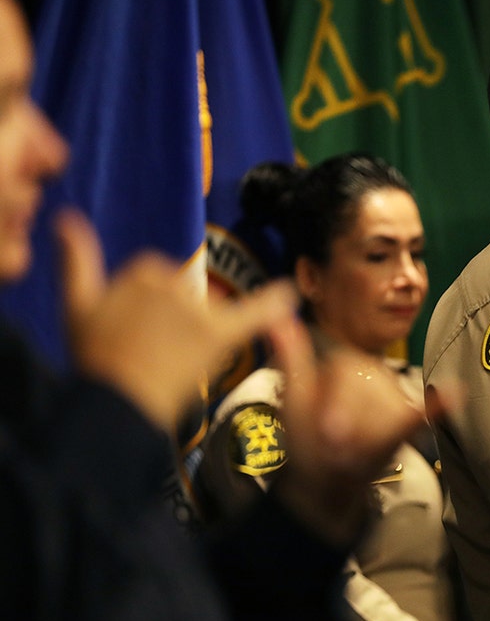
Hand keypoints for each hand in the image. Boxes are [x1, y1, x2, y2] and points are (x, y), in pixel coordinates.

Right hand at [56, 209, 296, 431]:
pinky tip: (292, 292)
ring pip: (211, 309)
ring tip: (170, 361)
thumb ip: (76, 260)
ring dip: (199, 330)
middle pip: (188, 292)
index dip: (149, 308)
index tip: (135, 332)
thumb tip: (66, 216)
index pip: (159, 277)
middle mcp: (172, 284)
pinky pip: (255, 311)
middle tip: (152, 352)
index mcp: (143, 271)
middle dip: (175, 319)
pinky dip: (275, 302)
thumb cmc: (96, 358)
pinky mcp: (218, 335)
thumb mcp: (76, 305)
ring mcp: (196, 309)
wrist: (116, 404)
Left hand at [265, 318, 451, 543]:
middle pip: (369, 390)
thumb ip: (292, 357)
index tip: (326, 431)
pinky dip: (435, 406)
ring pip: (388, 412)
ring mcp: (392, 397)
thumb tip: (275, 316)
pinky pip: (421, 413)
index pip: (347, 370)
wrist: (321, 479)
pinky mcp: (406, 421)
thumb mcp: (294, 398)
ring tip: (350, 456)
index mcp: (344, 363)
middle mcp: (373, 373)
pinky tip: (452, 394)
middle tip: (335, 448)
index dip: (338, 401)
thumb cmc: (305, 438)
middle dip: (351, 421)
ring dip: (368, 438)